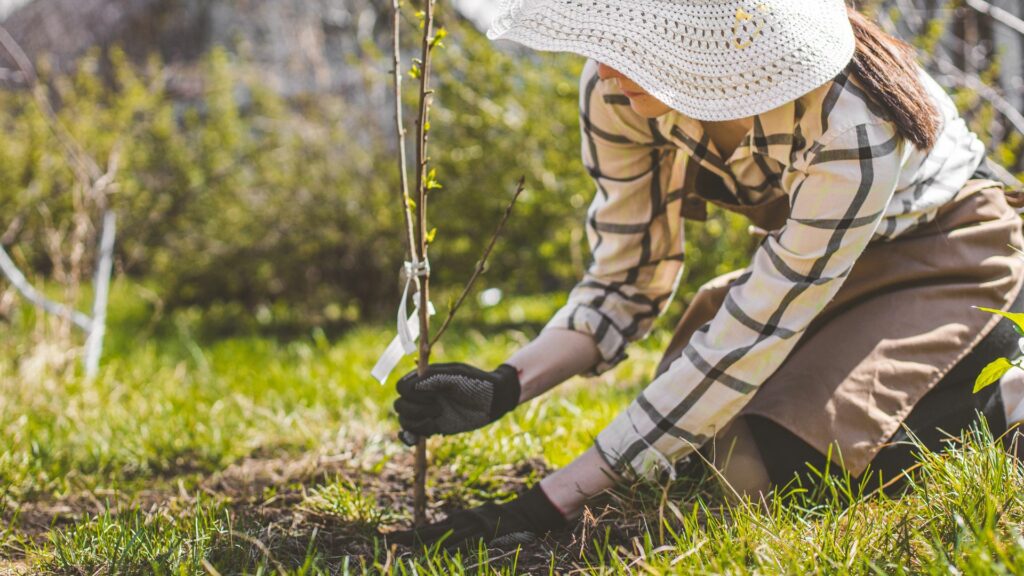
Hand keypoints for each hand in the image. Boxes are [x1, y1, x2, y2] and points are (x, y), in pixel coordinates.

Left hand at [388, 484, 567, 549]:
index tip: (388, 535)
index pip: (426, 528)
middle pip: (428, 531)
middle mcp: (459, 521)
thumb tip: (439, 533)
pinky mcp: (483, 533)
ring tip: (404, 545)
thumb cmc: (496, 518)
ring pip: (442, 536)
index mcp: (455, 519)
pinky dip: (452, 547)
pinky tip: (439, 551)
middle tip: (387, 538)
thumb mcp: (473, 519)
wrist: (521, 513)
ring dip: (423, 542)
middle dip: (407, 536)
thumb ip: (458, 526)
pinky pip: (465, 542)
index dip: (408, 533)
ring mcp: (471, 527)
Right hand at [394, 363, 520, 437]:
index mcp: (425, 379)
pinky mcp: (434, 426)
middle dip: (415, 409)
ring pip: (405, 420)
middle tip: (438, 408)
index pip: (402, 387)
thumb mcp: (456, 374)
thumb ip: (433, 377)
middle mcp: (423, 395)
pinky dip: (409, 437)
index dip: (411, 393)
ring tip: (437, 419)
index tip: (433, 394)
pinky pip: (413, 433)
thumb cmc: (476, 382)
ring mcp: (427, 411)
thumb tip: (410, 386)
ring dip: (417, 422)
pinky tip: (412, 439)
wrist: (493, 399)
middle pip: (400, 405)